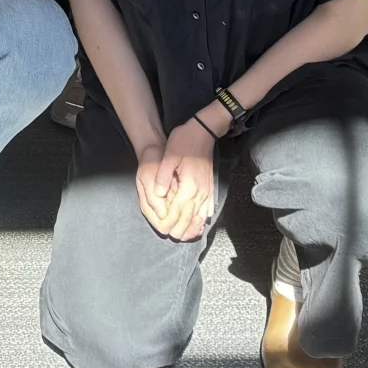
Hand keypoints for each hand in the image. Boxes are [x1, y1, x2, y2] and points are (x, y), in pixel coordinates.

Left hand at [135, 120, 218, 241]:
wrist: (203, 131)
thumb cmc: (184, 142)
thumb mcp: (169, 156)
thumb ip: (163, 177)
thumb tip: (157, 194)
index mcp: (189, 186)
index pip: (178, 211)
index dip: (170, 222)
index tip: (163, 230)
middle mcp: (200, 192)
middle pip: (191, 218)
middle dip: (181, 229)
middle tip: (172, 236)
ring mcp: (207, 190)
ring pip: (201, 216)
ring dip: (193, 227)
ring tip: (184, 236)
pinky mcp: (210, 188)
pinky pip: (208, 209)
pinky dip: (203, 219)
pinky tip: (199, 224)